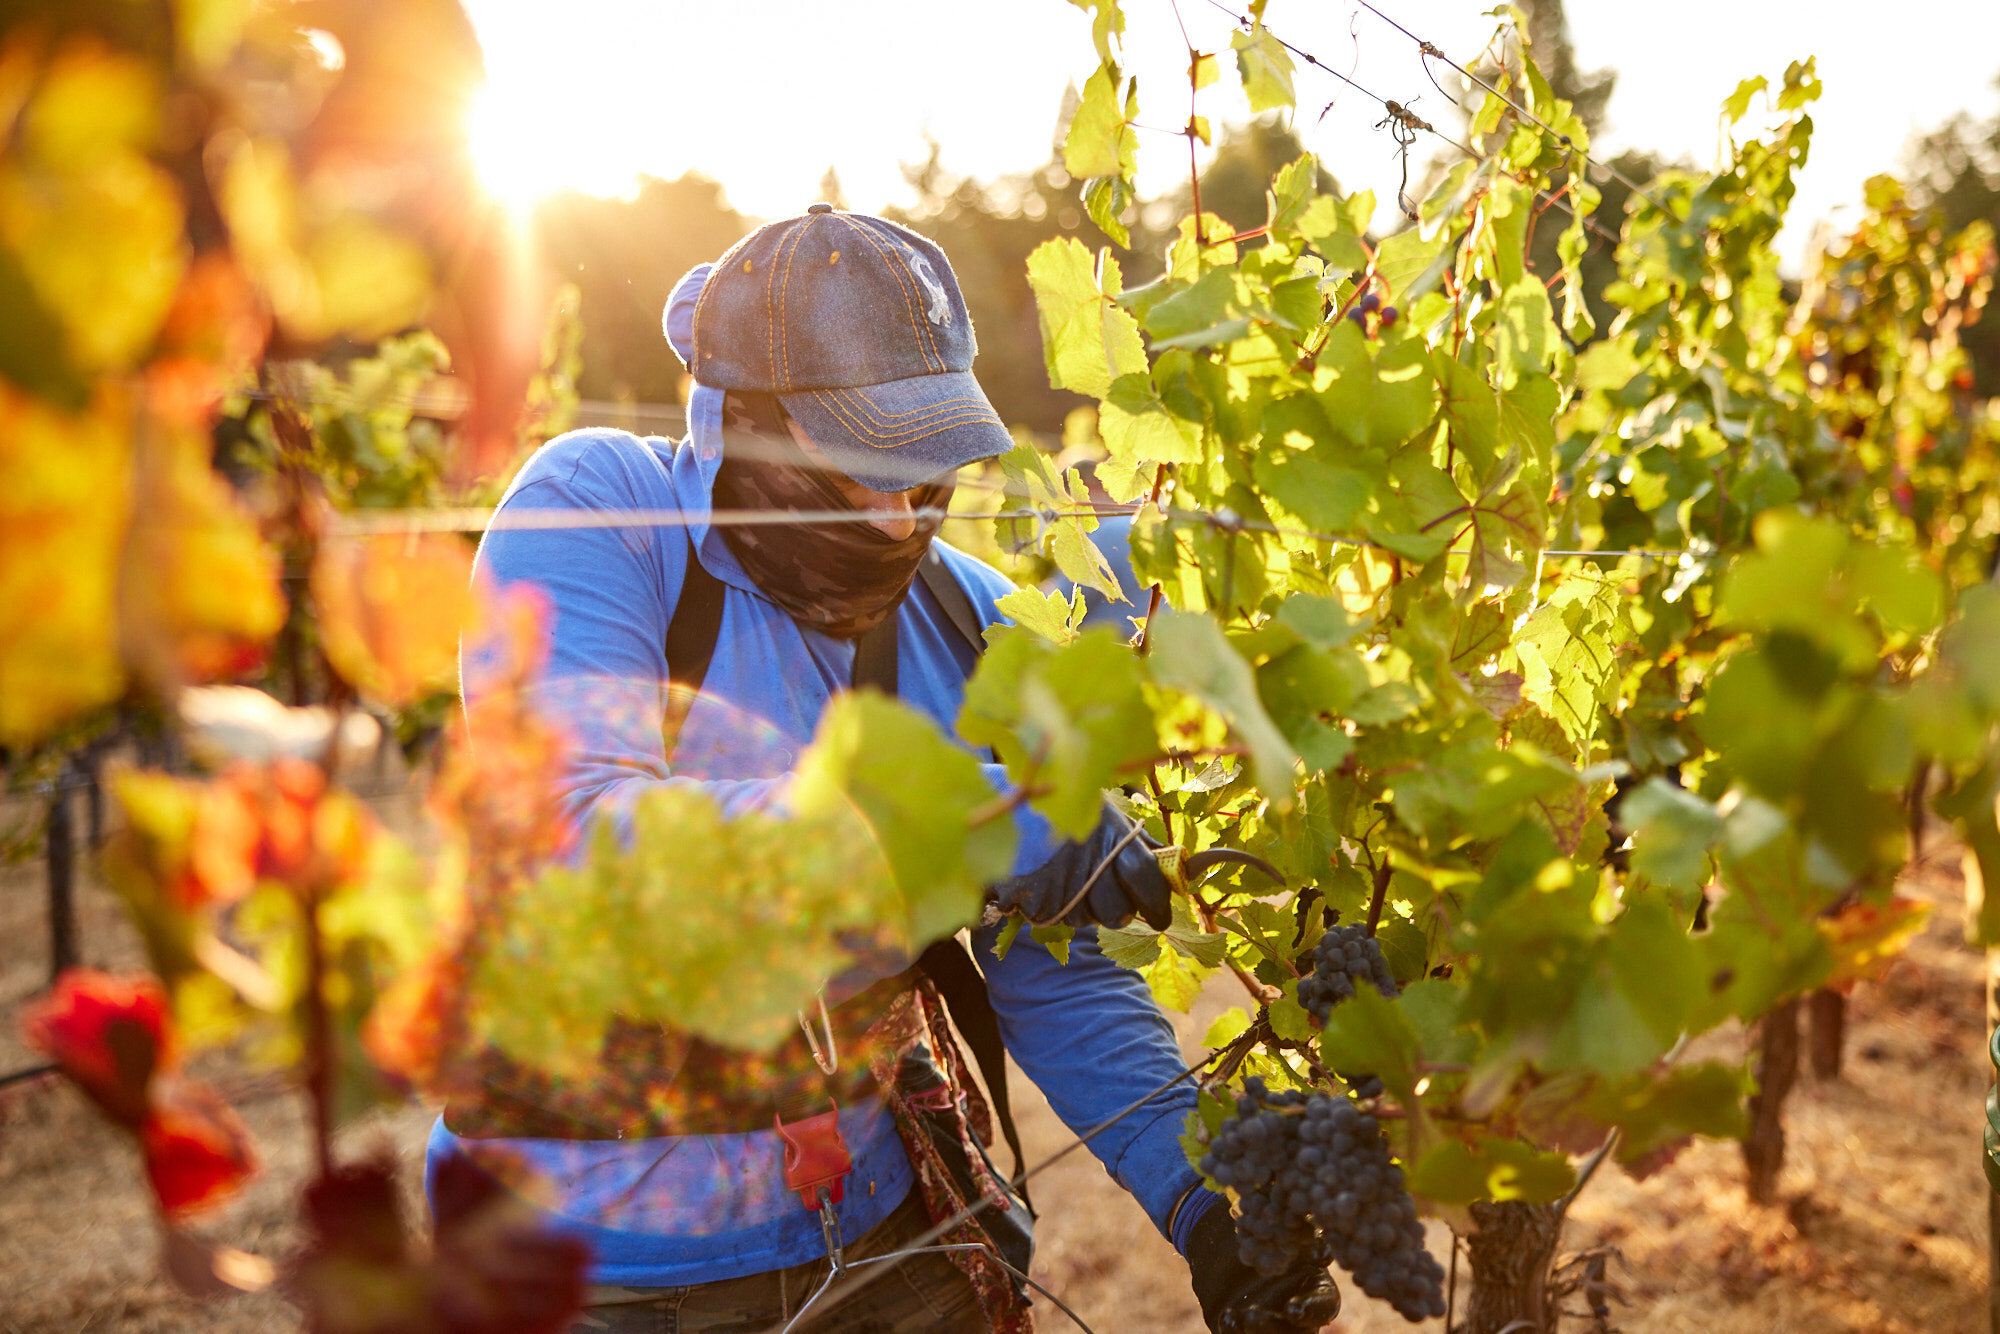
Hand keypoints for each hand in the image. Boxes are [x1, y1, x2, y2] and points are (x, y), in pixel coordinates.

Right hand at [988, 805, 1171, 929]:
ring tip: (1076, 882)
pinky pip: (1058, 919)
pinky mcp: (1034, 897)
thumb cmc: (1070, 810)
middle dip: (1119, 912)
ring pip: (1086, 919)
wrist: (1010, 804)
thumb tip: (1185, 865)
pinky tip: (1054, 885)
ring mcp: (1061, 881)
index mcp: (1114, 837)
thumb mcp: (1111, 817)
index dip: (1157, 906)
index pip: (1146, 880)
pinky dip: (1059, 908)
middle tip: (1113, 899)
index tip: (1159, 917)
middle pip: (1116, 912)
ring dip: (1086, 909)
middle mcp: (1090, 860)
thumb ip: (1145, 844)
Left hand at [1185, 1194, 1341, 1333]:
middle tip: (1254, 1316)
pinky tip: (1227, 1317)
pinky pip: (1240, 1332)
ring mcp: (1271, 1317)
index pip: (1323, 1306)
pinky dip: (1233, 1328)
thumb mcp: (1289, 1222)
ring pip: (1269, 1333)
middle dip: (1275, 1326)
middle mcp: (1297, 1308)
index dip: (1311, 1310)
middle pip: (1297, 1330)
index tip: (1294, 1310)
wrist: (1238, 1226)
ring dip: (1255, 1331)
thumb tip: (1320, 1252)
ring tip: (1236, 1318)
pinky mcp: (1243, 1321)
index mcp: (1316, 1285)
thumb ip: (1303, 1234)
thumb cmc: (1274, 1220)